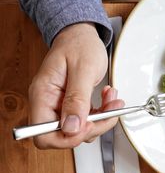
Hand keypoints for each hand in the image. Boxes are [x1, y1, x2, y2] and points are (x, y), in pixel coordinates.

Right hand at [29, 23, 123, 148]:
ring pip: (79, 130)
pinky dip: (101, 114)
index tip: (88, 125)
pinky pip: (86, 120)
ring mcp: (60, 105)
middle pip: (64, 135)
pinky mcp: (72, 105)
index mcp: (43, 94)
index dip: (67, 137)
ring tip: (112, 101)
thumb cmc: (79, 45)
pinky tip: (108, 100)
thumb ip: (77, 99)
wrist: (81, 35)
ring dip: (100, 119)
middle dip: (91, 127)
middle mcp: (48, 103)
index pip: (43, 134)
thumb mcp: (83, 69)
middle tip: (109, 111)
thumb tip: (70, 128)